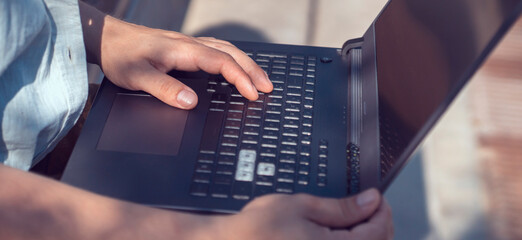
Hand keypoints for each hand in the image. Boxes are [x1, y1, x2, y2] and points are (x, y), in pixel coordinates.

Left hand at [81, 3, 271, 108]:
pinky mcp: (184, 48)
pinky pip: (217, 51)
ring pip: (226, 50)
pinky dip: (233, 59)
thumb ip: (164, 89)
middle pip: (231, 53)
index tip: (253, 94)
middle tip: (268, 87)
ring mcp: (188, 45)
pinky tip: (235, 67)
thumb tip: (191, 102)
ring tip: (260, 79)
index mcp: (183, 50)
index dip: (240, 78)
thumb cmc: (120, 55)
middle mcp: (189, 44)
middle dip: (252, 70)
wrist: (106, 37)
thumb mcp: (137, 77)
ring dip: (246, 63)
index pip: (221, 62)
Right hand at [210, 189, 392, 239]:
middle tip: (368, 205)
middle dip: (378, 223)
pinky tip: (339, 235)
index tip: (376, 197)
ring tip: (355, 219)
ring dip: (367, 236)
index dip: (382, 209)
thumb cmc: (259, 228)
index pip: (378, 230)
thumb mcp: (302, 206)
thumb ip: (342, 207)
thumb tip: (370, 200)